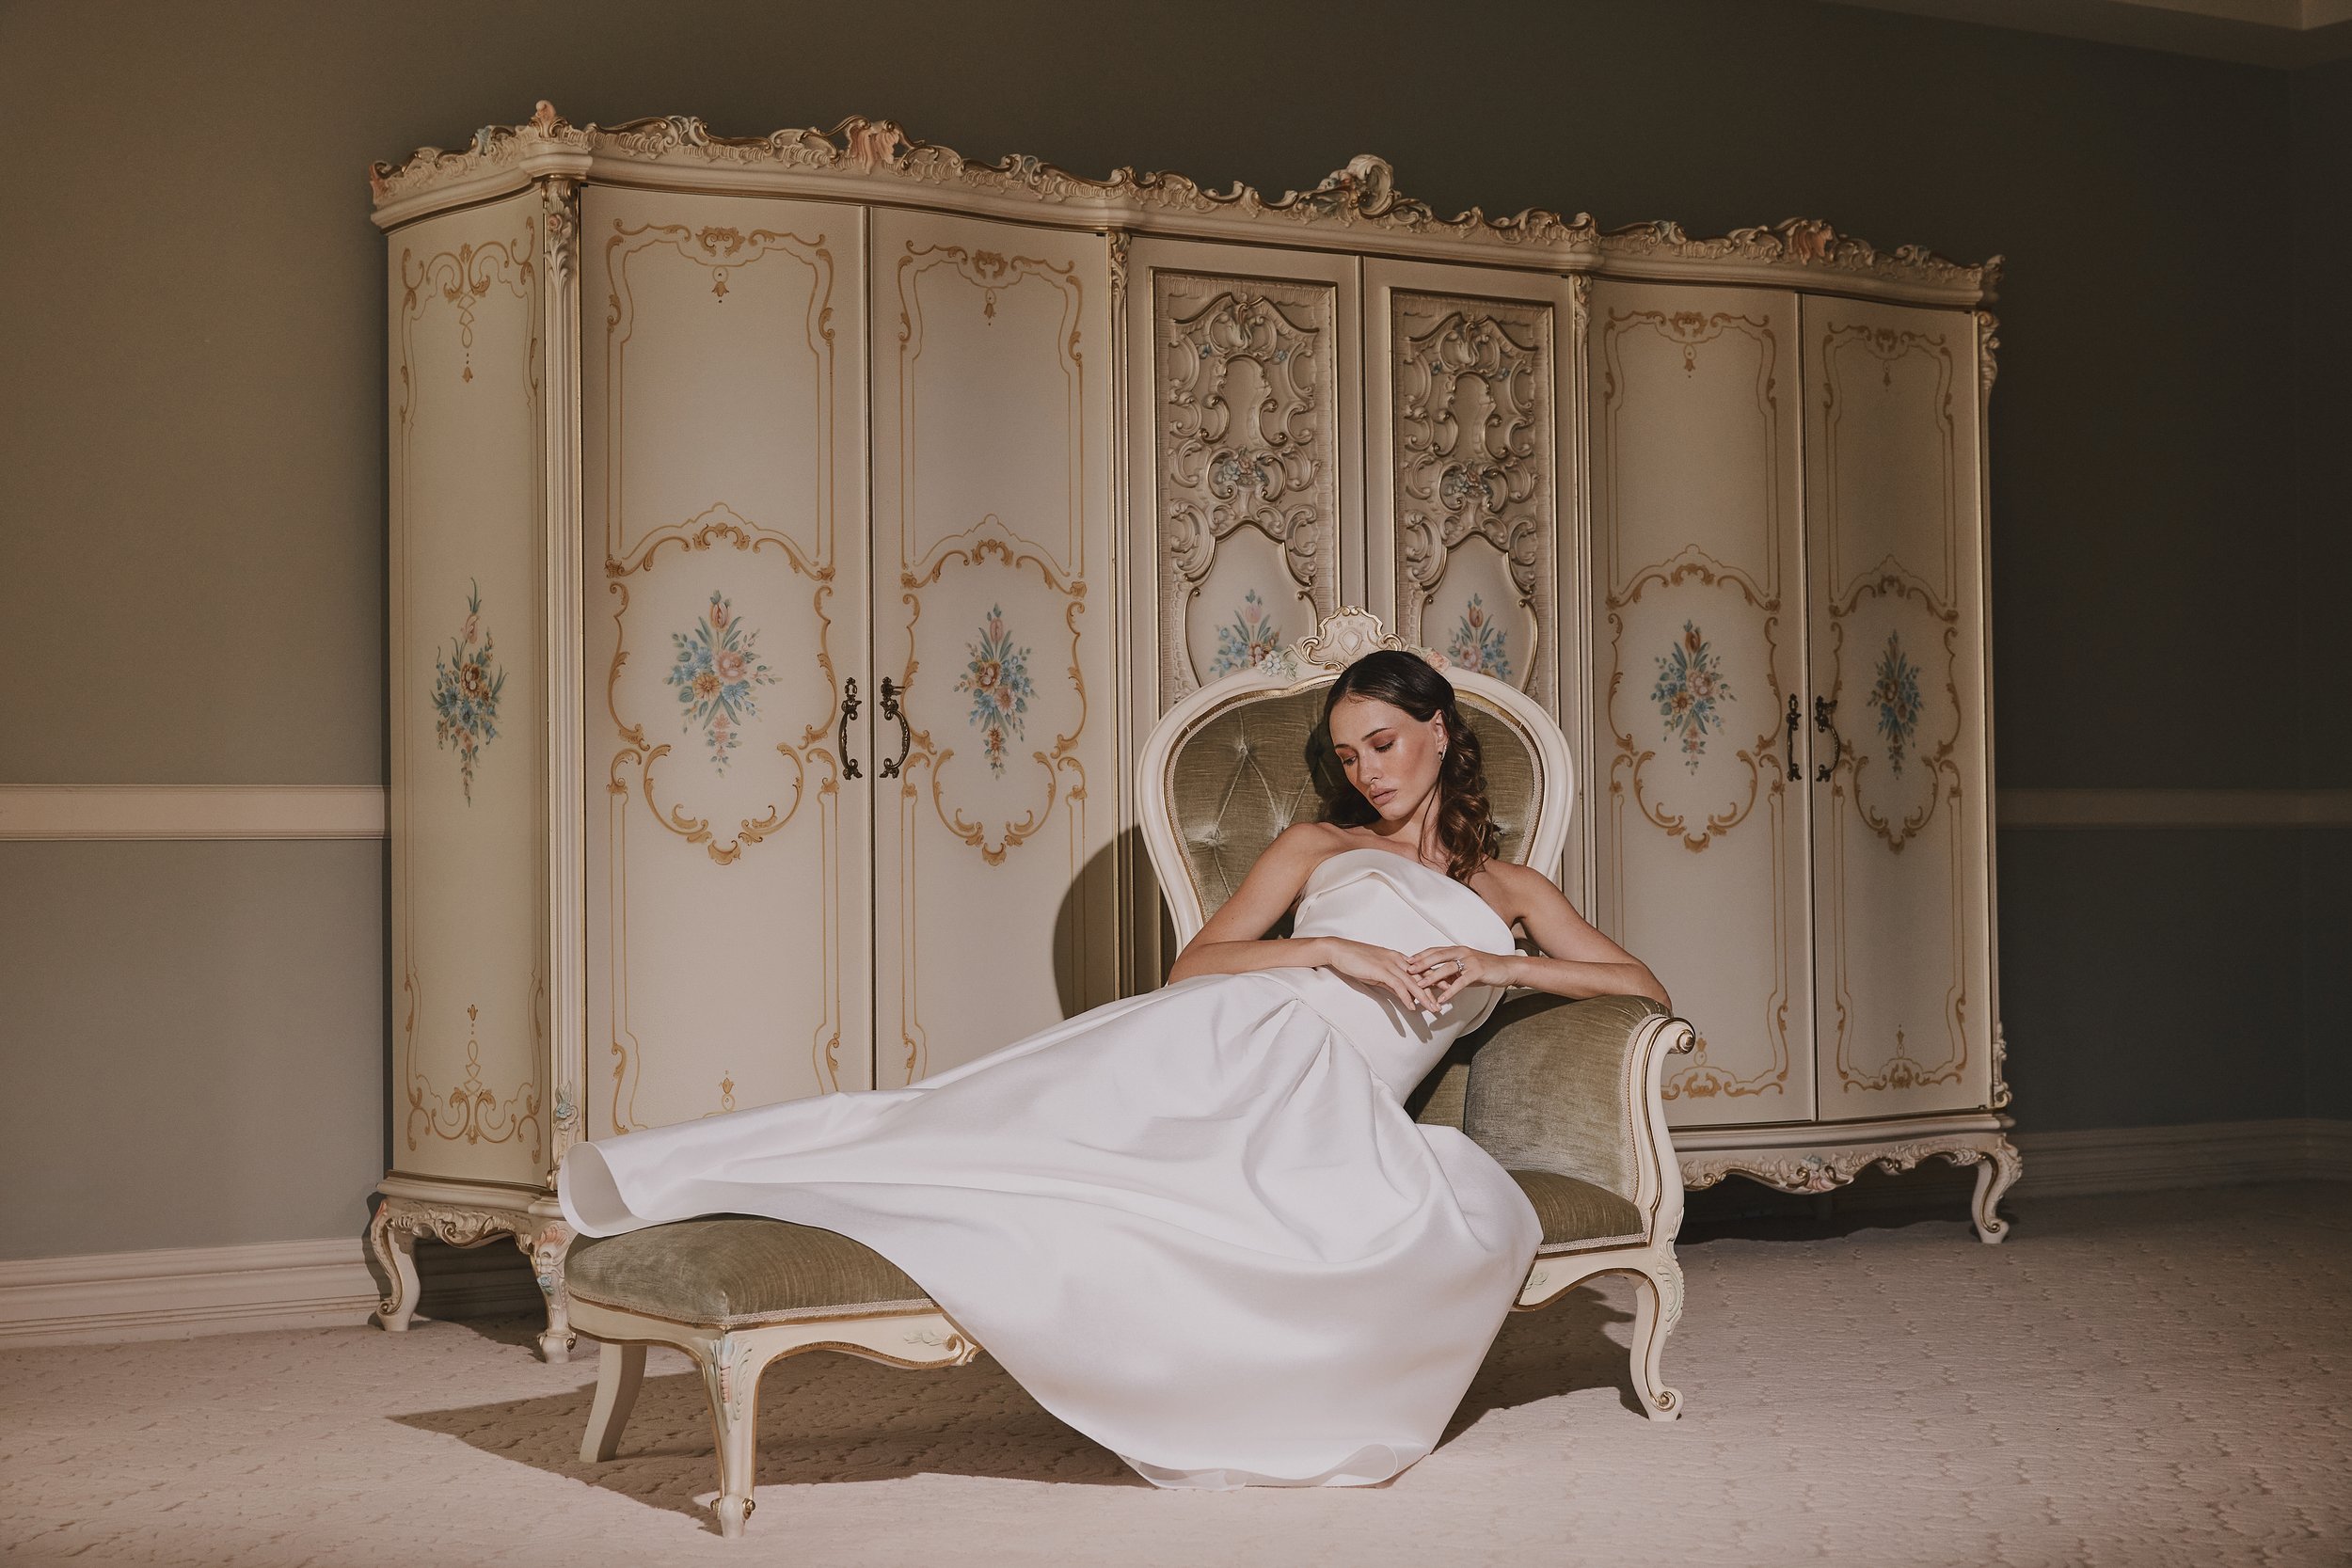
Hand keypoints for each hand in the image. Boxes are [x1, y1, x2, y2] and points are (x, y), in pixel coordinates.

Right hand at [1318, 938, 1446, 1015]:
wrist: (1339, 951)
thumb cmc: (1355, 960)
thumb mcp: (1377, 972)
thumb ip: (1391, 981)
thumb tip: (1402, 994)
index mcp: (1398, 958)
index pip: (1421, 970)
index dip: (1435, 979)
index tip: (1446, 989)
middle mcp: (1398, 960)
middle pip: (1421, 976)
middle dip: (1435, 990)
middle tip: (1444, 1003)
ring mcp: (1390, 964)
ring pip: (1413, 982)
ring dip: (1424, 997)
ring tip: (1433, 1009)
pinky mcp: (1381, 970)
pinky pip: (1397, 985)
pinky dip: (1406, 997)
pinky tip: (1412, 1007)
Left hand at [1404, 945, 1513, 1007]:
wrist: (1506, 968)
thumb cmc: (1485, 969)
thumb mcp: (1465, 969)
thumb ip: (1450, 973)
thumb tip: (1432, 981)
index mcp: (1457, 950)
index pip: (1435, 950)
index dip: (1421, 955)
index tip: (1407, 960)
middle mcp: (1462, 953)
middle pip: (1437, 956)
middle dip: (1421, 963)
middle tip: (1408, 970)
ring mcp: (1469, 961)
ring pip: (1447, 968)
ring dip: (1432, 977)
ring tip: (1420, 984)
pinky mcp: (1477, 972)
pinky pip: (1461, 982)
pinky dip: (1450, 991)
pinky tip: (1442, 999)